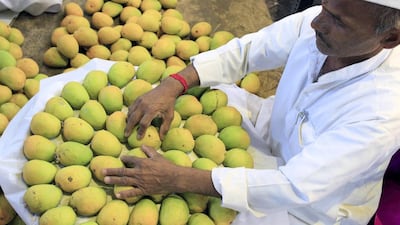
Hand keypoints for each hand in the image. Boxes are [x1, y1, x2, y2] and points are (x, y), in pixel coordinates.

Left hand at [103, 145, 219, 199]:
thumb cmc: (167, 166)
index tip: (121, 159)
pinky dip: (124, 194)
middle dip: (111, 171)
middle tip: (102, 171)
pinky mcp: (144, 190)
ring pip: (124, 181)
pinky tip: (117, 195)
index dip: (124, 159)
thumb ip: (149, 150)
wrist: (174, 178)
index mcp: (142, 162)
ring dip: (113, 181)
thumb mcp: (158, 156)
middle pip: (122, 171)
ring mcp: (140, 182)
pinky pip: (132, 193)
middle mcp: (139, 172)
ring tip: (105, 180)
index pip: (130, 159)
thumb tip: (142, 145)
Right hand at [124, 65, 200, 139]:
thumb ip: (165, 127)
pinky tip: (130, 119)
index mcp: (151, 110)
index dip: (140, 132)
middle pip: (133, 119)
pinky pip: (131, 107)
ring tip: (127, 128)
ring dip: (128, 121)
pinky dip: (129, 114)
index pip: (143, 123)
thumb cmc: (168, 103)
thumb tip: (161, 138)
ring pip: (130, 113)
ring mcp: (139, 101)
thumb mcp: (169, 116)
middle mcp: (143, 105)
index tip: (138, 138)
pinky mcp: (138, 98)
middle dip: (129, 128)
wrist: (166, 89)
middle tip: (126, 135)